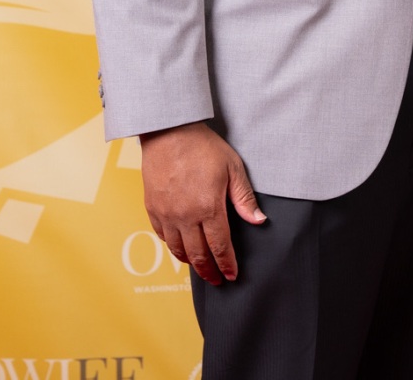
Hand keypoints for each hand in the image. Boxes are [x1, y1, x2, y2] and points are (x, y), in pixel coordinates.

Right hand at [139, 122, 265, 284]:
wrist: (169, 133)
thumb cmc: (204, 148)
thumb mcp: (233, 168)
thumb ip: (244, 198)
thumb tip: (259, 221)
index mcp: (209, 207)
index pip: (220, 246)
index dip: (226, 264)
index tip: (231, 276)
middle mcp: (186, 216)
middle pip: (198, 254)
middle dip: (209, 271)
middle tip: (217, 280)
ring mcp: (167, 214)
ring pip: (178, 249)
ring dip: (191, 262)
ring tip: (201, 268)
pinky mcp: (153, 208)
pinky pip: (162, 236)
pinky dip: (173, 247)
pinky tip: (181, 248)